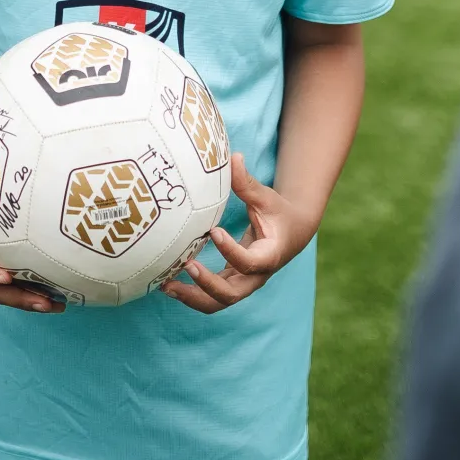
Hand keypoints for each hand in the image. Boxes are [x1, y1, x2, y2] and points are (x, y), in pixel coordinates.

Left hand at [164, 154, 312, 313]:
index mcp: (269, 256)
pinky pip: (211, 296)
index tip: (213, 231)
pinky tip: (168, 284)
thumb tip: (233, 156)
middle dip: (207, 285)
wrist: (292, 234)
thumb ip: (247, 183)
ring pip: (218, 302)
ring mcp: (243, 283)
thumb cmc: (278, 213)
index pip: (250, 262)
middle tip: (187, 266)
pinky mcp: (232, 283)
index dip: (231, 251)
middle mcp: (256, 276)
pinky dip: (191, 293)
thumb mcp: (266, 198)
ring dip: (193, 297)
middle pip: (232, 294)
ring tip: (166, 285)